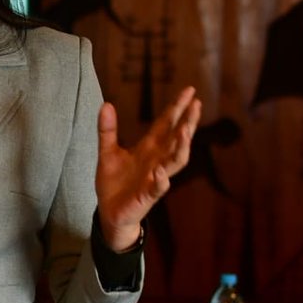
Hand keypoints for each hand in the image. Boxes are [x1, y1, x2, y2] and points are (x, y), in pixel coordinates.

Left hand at [95, 86, 200, 251]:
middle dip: (187, 122)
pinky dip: (161, 180)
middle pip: (177, 138)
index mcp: (148, 148)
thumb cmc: (113, 182)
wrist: (109, 212)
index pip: (166, 124)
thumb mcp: (107, 151)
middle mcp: (157, 160)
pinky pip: (158, 188)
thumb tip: (106, 104)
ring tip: (184, 131)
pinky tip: (161, 172)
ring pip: (175, 161)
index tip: (190, 91)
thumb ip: (108, 130)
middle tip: (196, 104)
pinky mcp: (147, 195)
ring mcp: (155, 177)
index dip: (177, 107)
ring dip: (181, 147)